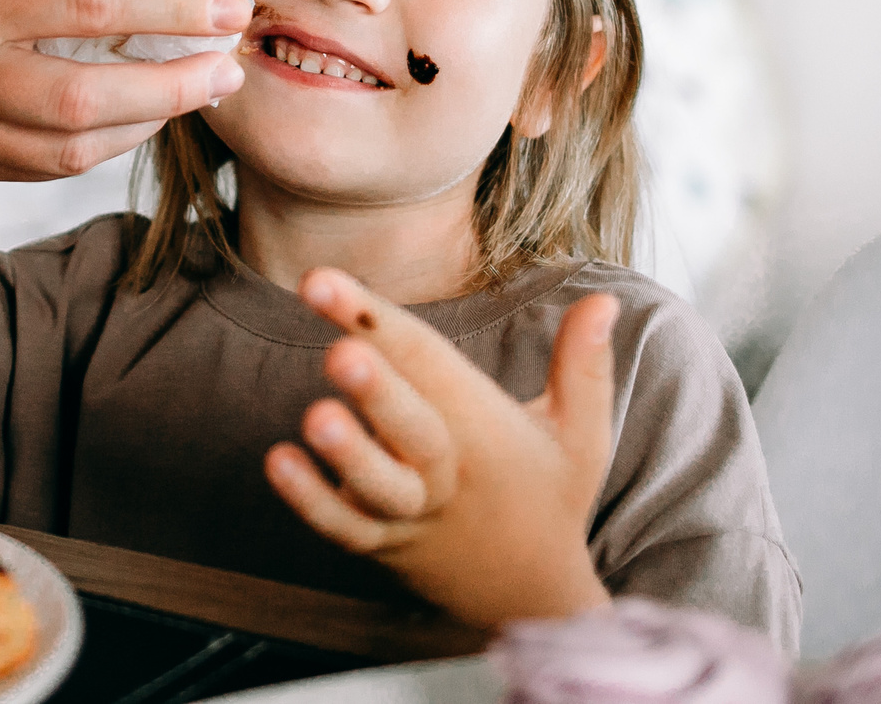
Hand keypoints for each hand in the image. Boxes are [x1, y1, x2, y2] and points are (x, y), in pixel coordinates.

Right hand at [0, 0, 248, 180]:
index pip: (88, 6)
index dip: (171, 9)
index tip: (230, 6)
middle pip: (85, 98)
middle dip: (174, 85)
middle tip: (228, 67)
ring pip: (71, 150)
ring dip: (150, 121)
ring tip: (197, 90)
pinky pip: (48, 168)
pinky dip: (107, 144)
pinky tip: (142, 115)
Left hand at [265, 267, 620, 629]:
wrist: (531, 598)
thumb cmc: (548, 497)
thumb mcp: (580, 435)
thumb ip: (584, 366)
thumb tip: (604, 298)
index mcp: (487, 430)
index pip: (429, 363)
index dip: (375, 319)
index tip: (320, 281)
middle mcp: (447, 472)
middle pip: (415, 431)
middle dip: (380, 392)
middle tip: (342, 354)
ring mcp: (413, 514)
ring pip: (380, 489)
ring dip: (349, 456)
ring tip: (314, 419)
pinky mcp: (385, 547)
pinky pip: (347, 530)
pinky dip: (313, 502)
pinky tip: (277, 464)